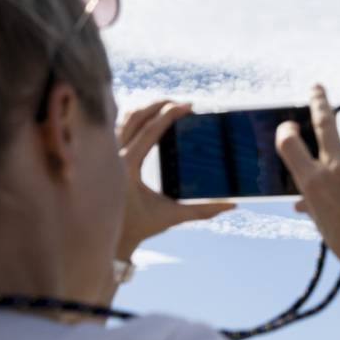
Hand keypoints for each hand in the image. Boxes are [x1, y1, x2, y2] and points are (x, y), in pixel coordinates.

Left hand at [116, 101, 234, 259]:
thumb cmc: (140, 226)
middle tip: (181, 102)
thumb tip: (232, 205)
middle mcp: (114, 156)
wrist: (111, 237)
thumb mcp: (172, 216)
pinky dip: (134, 117)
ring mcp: (107, 153)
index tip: (188, 105)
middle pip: (135, 116)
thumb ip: (203, 210)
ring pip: (124, 118)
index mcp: (128, 166)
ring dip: (146, 108)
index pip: (150, 131)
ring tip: (167, 105)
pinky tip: (149, 116)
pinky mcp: (106, 155)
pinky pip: (118, 126)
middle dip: (158, 104)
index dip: (170, 114)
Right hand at [275, 86, 339, 283]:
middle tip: (317, 87)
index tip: (290, 126)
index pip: (287, 142)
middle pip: (323, 119)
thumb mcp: (319, 220)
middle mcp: (336, 167)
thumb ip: (309, 201)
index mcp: (313, 182)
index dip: (285, 129)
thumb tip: (300, 201)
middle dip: (318, 98)